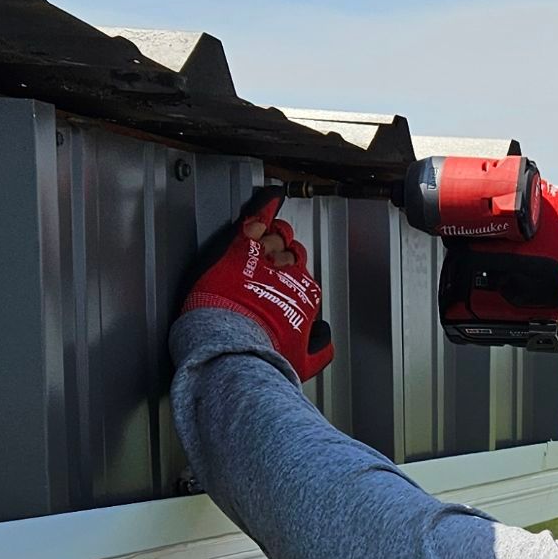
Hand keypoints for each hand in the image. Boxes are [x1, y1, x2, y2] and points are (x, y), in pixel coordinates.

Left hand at [180, 192, 333, 379]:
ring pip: (276, 236)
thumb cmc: (263, 353)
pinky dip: (264, 206)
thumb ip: (319, 348)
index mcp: (304, 296)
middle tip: (273, 259)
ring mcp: (265, 257)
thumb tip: (324, 339)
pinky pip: (258, 217)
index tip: (284, 283)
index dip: (292, 279)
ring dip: (271, 237)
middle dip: (285, 254)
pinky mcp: (242, 247)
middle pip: (293, 254)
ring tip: (264, 236)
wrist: (233, 343)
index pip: (304, 278)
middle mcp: (290, 273)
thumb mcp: (302, 360)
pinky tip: (269, 197)